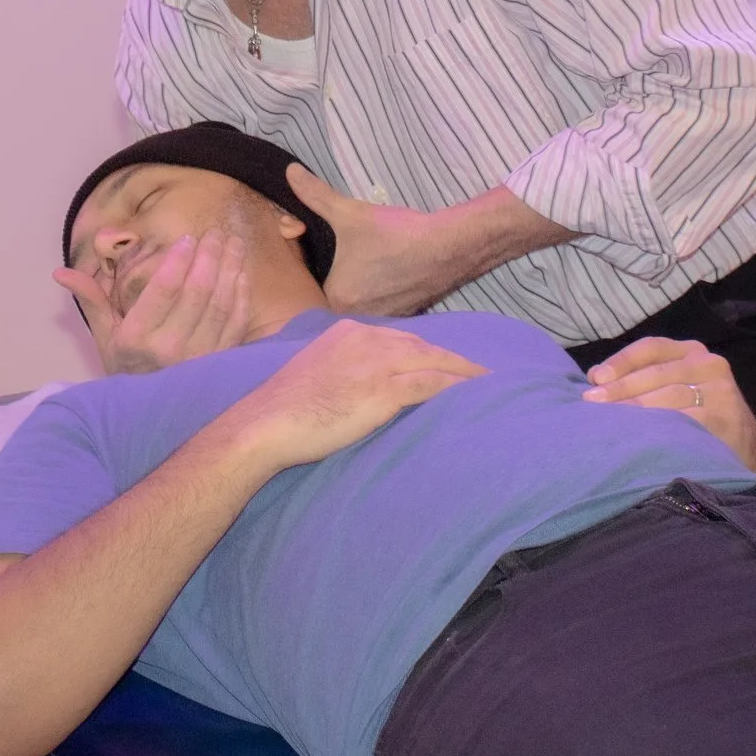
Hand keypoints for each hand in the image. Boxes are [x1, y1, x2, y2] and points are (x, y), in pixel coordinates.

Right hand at [54, 229, 252, 374]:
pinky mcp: (219, 362)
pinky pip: (236, 322)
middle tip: (213, 232)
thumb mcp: (104, 335)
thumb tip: (60, 272)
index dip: (177, 260)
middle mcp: (169, 349)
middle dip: (208, 256)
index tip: (187, 238)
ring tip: (232, 242)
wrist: (149, 411)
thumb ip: (91, 299)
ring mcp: (198, 358)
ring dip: (229, 268)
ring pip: (220, 304)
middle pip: (196, 293)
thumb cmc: (125, 365)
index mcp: (136, 338)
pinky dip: (240, 294)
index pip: (162, 291)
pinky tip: (240, 271)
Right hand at [221, 318, 485, 471]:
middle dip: (455, 359)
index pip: (401, 338)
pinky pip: (430, 384)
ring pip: (433, 361)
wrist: (265, 424)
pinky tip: (475, 395)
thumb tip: (363, 389)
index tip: (450, 363)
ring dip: (464, 373)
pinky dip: (456, 388)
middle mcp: (364, 337)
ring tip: (490, 384)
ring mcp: (374, 361)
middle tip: (483, 372)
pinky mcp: (382, 387)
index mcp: (348, 331)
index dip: (429, 352)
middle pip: (423, 345)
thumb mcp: (316, 375)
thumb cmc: (285, 411)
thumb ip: (345, 372)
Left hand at [291, 166, 439, 315]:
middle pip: (334, 297)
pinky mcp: (404, 315)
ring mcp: (383, 319)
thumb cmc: (395, 234)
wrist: (449, 247)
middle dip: (335, 277)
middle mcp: (357, 318)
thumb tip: (290, 172)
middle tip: (344, 255)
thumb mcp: (349, 212)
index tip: (321, 252)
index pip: (312, 287)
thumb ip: (315, 195)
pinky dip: (380, 291)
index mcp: (337, 299)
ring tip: (366, 263)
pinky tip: (386, 272)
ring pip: (359, 303)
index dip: (314, 268)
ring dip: (358, 287)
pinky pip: (380, 306)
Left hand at [582, 337, 755, 479]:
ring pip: (669, 397)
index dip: (621, 361)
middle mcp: (708, 363)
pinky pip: (687, 422)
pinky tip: (641, 438)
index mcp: (690, 352)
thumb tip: (594, 378)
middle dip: (620, 388)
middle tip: (592, 403)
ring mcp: (721, 390)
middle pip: (656, 373)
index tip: (594, 378)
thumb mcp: (675, 387)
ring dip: (636, 410)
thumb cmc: (699, 415)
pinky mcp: (726, 417)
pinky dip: (661, 429)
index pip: (650, 348)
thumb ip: (642, 379)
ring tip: (610, 422)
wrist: (749, 449)